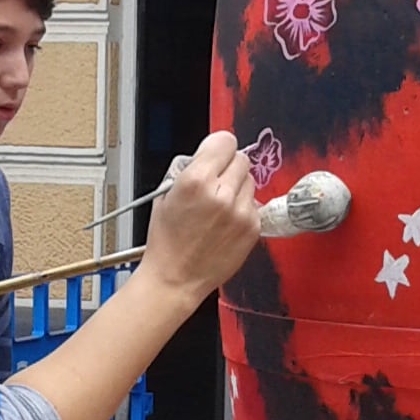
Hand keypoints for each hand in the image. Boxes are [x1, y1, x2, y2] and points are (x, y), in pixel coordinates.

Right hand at [138, 130, 260, 301]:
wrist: (176, 278)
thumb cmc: (167, 241)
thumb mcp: (164, 194)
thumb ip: (188, 168)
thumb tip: (207, 153)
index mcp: (196, 181)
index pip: (225, 141)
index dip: (218, 147)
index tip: (215, 153)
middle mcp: (222, 194)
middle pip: (241, 159)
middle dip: (227, 167)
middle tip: (215, 182)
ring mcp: (240, 212)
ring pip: (250, 180)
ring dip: (237, 187)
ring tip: (218, 206)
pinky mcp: (253, 228)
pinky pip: (254, 204)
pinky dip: (242, 208)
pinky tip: (225, 222)